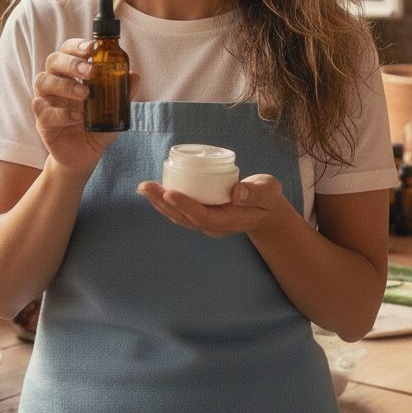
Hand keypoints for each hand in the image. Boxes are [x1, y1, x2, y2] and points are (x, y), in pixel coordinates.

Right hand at [32, 39, 137, 175]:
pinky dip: (62, 113)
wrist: (85, 156)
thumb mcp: (114, 110)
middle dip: (72, 62)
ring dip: (65, 85)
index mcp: (71, 73)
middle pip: (53, 60)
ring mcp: (46, 100)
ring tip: (85, 95)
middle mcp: (55, 82)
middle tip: (91, 72)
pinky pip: (44, 110)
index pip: (68, 50)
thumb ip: (123, 93)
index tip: (93, 48)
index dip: (77, 46)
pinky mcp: (42, 121)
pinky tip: (78, 117)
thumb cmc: (97, 126)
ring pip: (43, 81)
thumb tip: (134, 76)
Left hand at [135, 173, 286, 238]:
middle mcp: (213, 225)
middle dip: (163, 202)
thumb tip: (237, 192)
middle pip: (184, 217)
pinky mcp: (201, 214)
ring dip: (159, 202)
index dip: (185, 205)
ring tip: (143, 188)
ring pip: (178, 216)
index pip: (202, 216)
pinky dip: (164, 202)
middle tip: (145, 187)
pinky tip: (153, 192)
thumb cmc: (266, 198)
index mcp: (228, 221)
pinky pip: (179, 212)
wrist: (265, 211)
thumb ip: (256, 191)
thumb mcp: (268, 191)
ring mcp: (206, 222)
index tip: (170, 192)